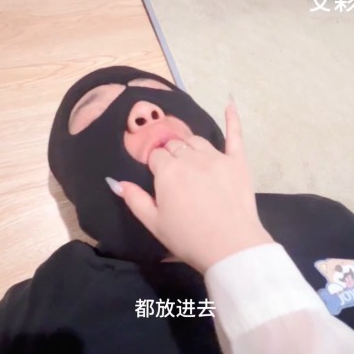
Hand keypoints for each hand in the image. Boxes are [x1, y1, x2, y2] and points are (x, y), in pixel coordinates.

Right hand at [107, 102, 272, 272]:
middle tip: (174, 174)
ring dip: (190, 146)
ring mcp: (216, 157)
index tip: (157, 179)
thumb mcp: (154, 223)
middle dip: (170, 154)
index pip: (155, 155)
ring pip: (197, 141)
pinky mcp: (237, 163)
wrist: (230, 248)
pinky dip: (232, 119)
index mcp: (167, 171)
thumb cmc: (188, 238)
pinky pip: (235, 136)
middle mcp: (190, 157)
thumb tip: (116, 182)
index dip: (155, 166)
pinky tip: (230, 105)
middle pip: (175, 145)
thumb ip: (134, 199)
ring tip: (189, 160)